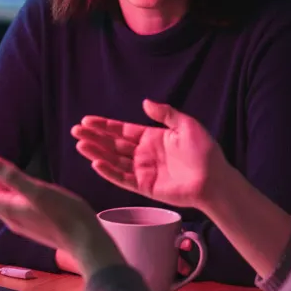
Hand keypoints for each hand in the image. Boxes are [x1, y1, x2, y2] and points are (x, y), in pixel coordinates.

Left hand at [0, 151, 121, 275]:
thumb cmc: (65, 215)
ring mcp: (20, 218)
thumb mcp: (38, 192)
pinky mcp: (31, 218)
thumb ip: (12, 177)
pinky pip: (8, 200)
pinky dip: (2, 186)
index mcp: (7, 208)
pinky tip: (8, 180)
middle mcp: (9, 215)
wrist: (85, 241)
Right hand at [71, 99, 226, 209]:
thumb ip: (165, 114)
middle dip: (94, 138)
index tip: (87, 121)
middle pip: (113, 145)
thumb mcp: (186, 125)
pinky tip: (96, 163)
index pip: (122, 130)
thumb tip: (144, 102)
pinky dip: (109, 172)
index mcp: (152, 138)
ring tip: (80, 145)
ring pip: (114, 161)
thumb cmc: (204, 151)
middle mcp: (144, 154)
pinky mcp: (145, 187)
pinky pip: (123, 179)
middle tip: (75, 131)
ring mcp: (143, 171)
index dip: (104, 126)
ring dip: (97, 153)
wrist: (214, 178)